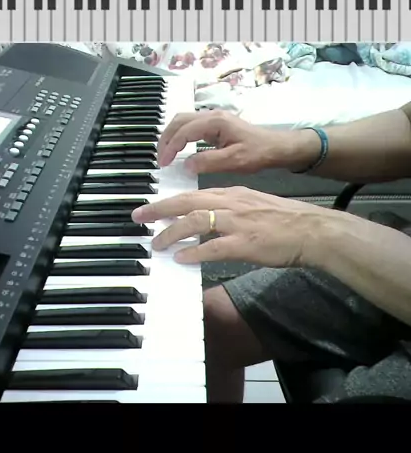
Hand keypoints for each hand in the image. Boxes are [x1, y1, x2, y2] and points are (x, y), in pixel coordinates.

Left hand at [132, 185, 335, 265]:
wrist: (312, 230)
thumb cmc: (286, 220)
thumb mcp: (254, 205)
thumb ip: (231, 209)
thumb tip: (209, 219)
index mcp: (233, 194)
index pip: (193, 194)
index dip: (169, 201)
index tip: (151, 207)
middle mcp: (231, 203)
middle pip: (187, 201)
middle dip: (160, 209)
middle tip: (140, 217)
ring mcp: (238, 222)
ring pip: (195, 221)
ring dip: (172, 232)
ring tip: (157, 243)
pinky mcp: (246, 242)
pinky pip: (214, 246)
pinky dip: (195, 251)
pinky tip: (182, 258)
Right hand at [159, 110, 289, 173]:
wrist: (277, 146)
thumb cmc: (258, 153)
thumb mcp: (234, 161)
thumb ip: (208, 162)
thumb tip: (185, 165)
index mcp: (215, 122)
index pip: (184, 131)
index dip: (170, 147)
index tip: (163, 164)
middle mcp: (212, 115)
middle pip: (179, 120)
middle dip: (166, 138)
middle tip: (160, 158)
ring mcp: (213, 117)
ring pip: (183, 120)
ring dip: (171, 135)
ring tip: (165, 154)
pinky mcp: (215, 124)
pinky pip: (191, 125)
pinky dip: (180, 135)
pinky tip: (178, 149)